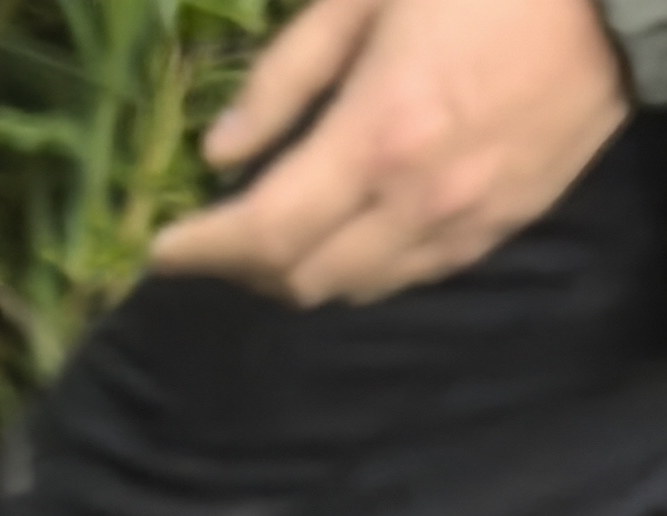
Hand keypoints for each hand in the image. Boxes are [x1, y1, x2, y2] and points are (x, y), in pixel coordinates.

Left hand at [149, 0, 627, 303]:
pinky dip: (362, 267)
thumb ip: (287, 76)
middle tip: (215, 237)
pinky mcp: (504, 226)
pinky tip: (348, 233)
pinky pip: (411, 274)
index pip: (263, 235)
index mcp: (376, 140)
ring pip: (356, 288)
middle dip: (244, 266)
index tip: (162, 247)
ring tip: (274, 238)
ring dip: (302, 273)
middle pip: (301, 278)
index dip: (201, 251)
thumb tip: (222, 149)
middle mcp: (416, 204)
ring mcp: (465, 224)